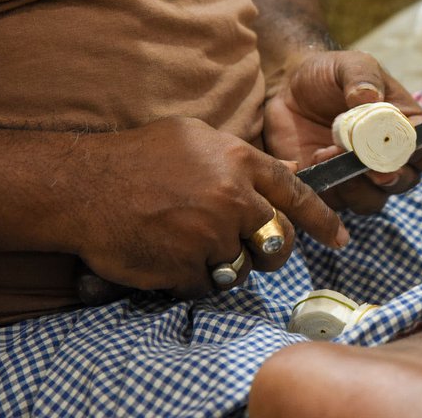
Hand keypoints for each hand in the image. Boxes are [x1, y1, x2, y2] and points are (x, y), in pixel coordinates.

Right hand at [65, 117, 346, 298]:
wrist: (81, 186)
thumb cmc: (136, 158)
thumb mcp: (194, 138)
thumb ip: (241, 158)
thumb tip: (285, 171)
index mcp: (238, 161)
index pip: (296, 193)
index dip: (323, 219)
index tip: (340, 238)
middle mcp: (232, 198)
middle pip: (279, 240)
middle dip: (272, 250)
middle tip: (252, 248)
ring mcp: (211, 235)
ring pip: (245, 266)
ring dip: (226, 262)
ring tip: (191, 241)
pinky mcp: (188, 267)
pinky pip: (209, 284)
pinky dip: (195, 277)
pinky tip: (171, 255)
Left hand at [263, 50, 421, 213]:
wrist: (289, 88)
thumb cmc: (331, 75)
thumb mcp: (351, 64)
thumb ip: (363, 76)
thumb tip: (369, 97)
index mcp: (408, 130)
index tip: (409, 142)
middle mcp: (391, 160)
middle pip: (407, 182)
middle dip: (390, 175)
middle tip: (370, 163)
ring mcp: (361, 179)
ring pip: (373, 200)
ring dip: (355, 184)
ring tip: (329, 153)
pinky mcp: (331, 188)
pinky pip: (338, 203)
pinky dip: (328, 185)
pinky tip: (314, 157)